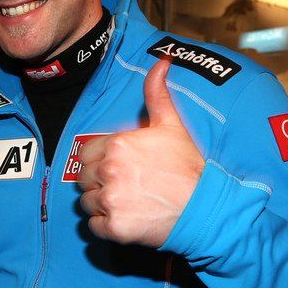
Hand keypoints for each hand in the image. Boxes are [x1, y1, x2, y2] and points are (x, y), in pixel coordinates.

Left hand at [77, 60, 204, 247]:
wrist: (204, 207)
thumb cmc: (187, 167)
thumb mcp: (171, 126)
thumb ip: (157, 94)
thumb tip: (161, 61)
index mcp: (117, 145)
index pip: (85, 153)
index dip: (100, 161)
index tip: (120, 167)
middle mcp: (109, 170)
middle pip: (82, 177)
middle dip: (99, 181)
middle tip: (126, 186)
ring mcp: (110, 200)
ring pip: (86, 201)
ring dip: (101, 203)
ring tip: (129, 201)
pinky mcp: (114, 227)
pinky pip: (93, 226)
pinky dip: (106, 225)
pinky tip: (128, 217)